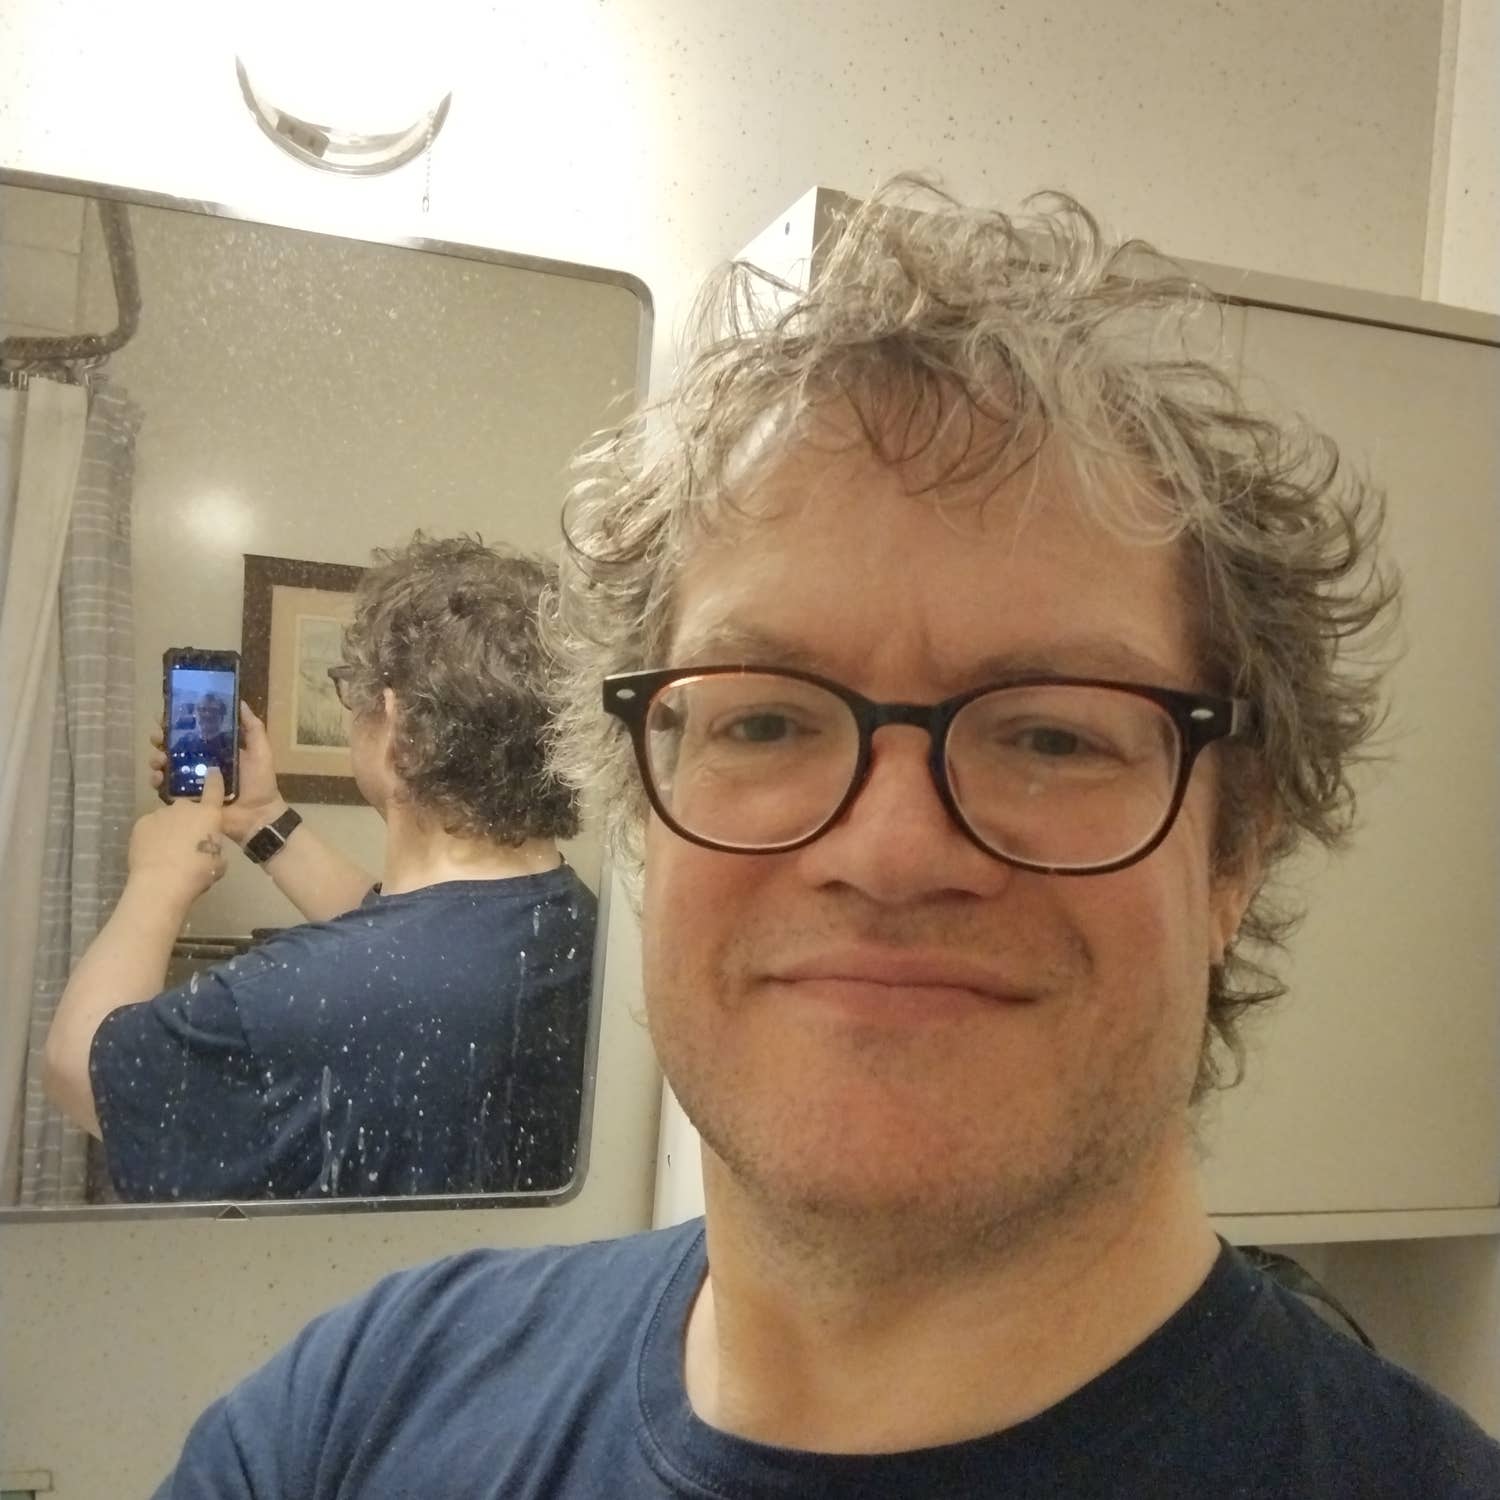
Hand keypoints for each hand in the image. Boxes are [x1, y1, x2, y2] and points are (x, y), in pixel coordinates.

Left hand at [128, 767, 227, 904]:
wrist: (162, 881)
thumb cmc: (197, 872)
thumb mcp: (219, 862)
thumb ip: (216, 848)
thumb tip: (209, 847)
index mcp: (208, 814)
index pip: (214, 789)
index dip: (214, 779)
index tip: (212, 771)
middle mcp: (185, 807)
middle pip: (187, 806)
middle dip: (188, 818)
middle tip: (187, 839)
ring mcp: (160, 813)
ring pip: (167, 817)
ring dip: (169, 828)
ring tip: (167, 849)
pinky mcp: (141, 823)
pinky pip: (150, 826)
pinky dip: (153, 835)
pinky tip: (153, 851)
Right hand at [150, 700, 286, 844]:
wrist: (258, 816)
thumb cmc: (260, 783)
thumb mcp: (261, 751)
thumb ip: (253, 728)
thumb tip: (240, 702)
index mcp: (216, 750)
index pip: (192, 732)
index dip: (178, 723)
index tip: (166, 715)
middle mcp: (200, 763)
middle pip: (174, 747)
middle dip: (161, 739)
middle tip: (158, 737)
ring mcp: (191, 781)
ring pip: (166, 766)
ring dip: (157, 758)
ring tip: (158, 758)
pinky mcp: (186, 799)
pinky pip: (166, 789)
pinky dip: (157, 781)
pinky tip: (157, 777)